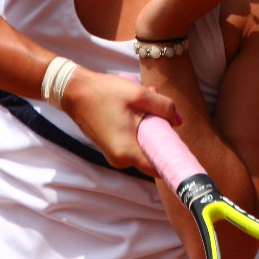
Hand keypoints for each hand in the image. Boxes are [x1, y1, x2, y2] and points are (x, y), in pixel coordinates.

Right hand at [62, 68, 179, 176]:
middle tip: (162, 110)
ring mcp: (113, 154)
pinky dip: (138, 126)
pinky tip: (136, 105)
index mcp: (127, 153)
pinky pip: (132, 141)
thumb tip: (178, 121)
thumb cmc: (105, 93)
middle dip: (161, 133)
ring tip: (147, 99)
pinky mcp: (110, 146)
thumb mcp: (139, 94)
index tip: (184, 149)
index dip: (173, 160)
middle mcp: (120, 160)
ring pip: (142, 145)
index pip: (158, 168)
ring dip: (149, 125)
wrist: (73, 90)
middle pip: (152, 154)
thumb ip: (164, 107)